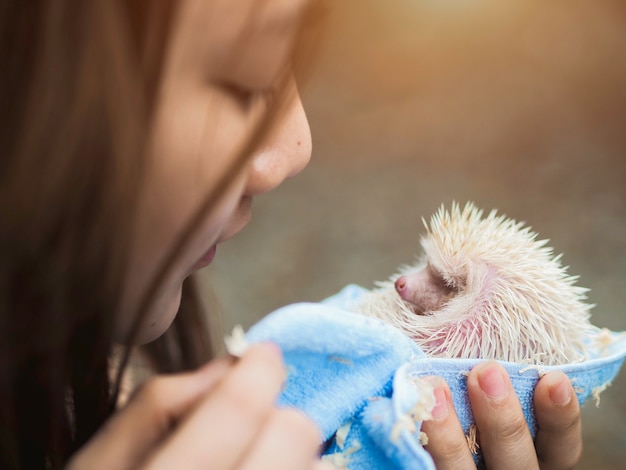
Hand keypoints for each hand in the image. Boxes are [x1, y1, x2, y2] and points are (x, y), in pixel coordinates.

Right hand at [68, 344, 329, 469]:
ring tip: (250, 468)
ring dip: (291, 457)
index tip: (261, 356)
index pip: (238, 410)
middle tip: (248, 429)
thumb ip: (154, 407)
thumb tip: (225, 368)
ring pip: (316, 467)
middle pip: (295, 434)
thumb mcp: (99, 464)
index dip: (257, 369)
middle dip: (275, 417)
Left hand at [421, 361, 581, 469]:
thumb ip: (492, 370)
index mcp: (531, 455)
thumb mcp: (488, 388)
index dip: (560, 416)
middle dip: (504, 420)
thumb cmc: (460, 391)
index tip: (553, 378)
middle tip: (487, 372)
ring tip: (433, 391)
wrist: (411, 446)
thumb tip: (473, 312)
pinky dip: (416, 443)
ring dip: (449, 436)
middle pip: (516, 462)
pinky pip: (422, 467)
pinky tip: (406, 413)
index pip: (561, 448)